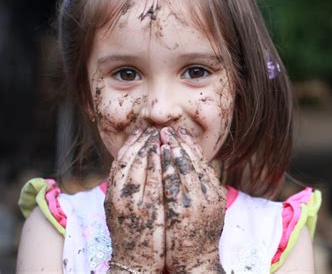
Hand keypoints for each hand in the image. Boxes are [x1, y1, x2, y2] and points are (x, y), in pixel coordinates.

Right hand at [105, 127, 164, 272]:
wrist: (134, 262)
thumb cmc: (132, 233)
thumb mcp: (123, 208)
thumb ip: (127, 188)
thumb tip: (137, 164)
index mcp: (113, 194)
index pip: (120, 161)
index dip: (131, 143)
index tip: (141, 130)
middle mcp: (118, 196)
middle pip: (128, 159)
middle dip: (141, 141)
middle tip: (153, 128)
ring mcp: (132, 203)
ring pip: (138, 167)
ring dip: (149, 147)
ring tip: (160, 134)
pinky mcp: (148, 211)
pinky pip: (151, 181)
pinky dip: (155, 165)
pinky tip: (163, 153)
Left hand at [160, 127, 226, 273]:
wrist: (197, 262)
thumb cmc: (199, 237)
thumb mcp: (208, 210)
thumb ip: (203, 190)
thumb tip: (196, 170)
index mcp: (215, 192)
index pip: (202, 162)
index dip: (191, 146)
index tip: (182, 132)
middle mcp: (209, 193)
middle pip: (195, 160)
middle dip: (182, 142)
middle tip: (170, 128)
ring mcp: (198, 201)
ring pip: (186, 167)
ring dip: (174, 148)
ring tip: (165, 135)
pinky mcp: (184, 209)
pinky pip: (175, 181)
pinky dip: (168, 165)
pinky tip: (161, 154)